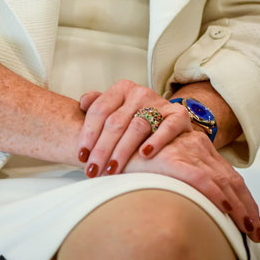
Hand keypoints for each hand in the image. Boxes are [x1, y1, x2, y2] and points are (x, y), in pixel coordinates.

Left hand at [76, 80, 191, 177]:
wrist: (171, 116)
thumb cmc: (135, 117)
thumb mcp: (116, 107)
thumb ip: (98, 104)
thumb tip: (82, 103)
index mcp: (121, 89)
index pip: (99, 110)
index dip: (88, 134)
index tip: (81, 156)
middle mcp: (139, 93)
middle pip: (116, 122)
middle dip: (101, 149)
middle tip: (93, 170)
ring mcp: (159, 103)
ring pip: (137, 127)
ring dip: (122, 151)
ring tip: (112, 170)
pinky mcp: (178, 115)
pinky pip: (167, 127)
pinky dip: (156, 141)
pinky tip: (144, 155)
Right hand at [124, 129, 259, 243]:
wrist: (114, 137)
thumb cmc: (136, 154)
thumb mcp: (166, 164)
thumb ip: (182, 176)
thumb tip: (194, 204)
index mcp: (199, 148)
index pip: (229, 176)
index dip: (244, 199)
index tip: (253, 222)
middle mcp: (198, 147)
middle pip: (232, 180)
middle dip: (248, 208)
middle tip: (257, 233)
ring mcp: (187, 151)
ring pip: (223, 181)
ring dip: (239, 207)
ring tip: (249, 230)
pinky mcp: (174, 159)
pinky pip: (201, 179)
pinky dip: (217, 195)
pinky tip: (227, 210)